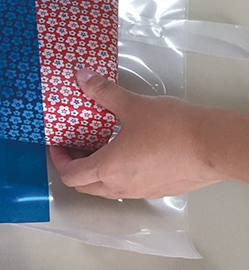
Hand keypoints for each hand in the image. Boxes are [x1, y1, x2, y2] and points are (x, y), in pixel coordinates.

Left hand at [50, 68, 224, 198]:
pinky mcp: (157, 190)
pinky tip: (125, 152)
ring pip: (105, 189)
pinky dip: (115, 174)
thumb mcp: (132, 105)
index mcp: (109, 168)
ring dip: (94, 172)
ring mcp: (140, 192)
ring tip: (98, 146)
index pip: (71, 175)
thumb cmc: (172, 128)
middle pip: (85, 186)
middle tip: (75, 146)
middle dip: (74, 167)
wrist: (213, 145)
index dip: (59, 160)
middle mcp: (121, 186)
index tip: (58, 145)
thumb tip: (82, 77)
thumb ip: (103, 92)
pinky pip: (126, 187)